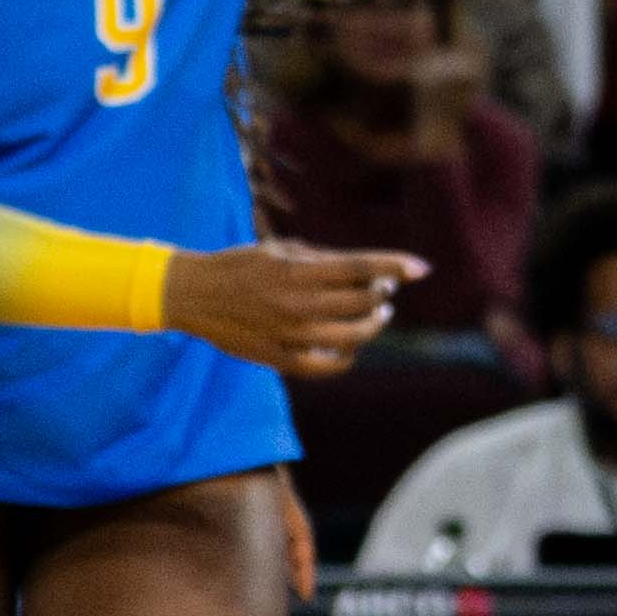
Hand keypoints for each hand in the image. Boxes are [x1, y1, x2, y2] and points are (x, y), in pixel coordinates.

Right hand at [165, 240, 427, 374]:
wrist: (194, 293)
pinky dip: (346, 357)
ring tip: (377, 315)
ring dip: (372, 325)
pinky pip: (326, 366)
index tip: (422, 268)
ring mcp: (289, 333)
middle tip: (385, 290)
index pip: (360, 267)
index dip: (395, 266)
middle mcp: (297, 302)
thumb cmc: (242, 265)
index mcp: (297, 270)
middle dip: (382, 294)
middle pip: (362, 302)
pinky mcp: (278, 358)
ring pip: (351, 336)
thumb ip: (323, 260)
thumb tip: (368, 271)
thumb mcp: (282, 249)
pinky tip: (350, 347)